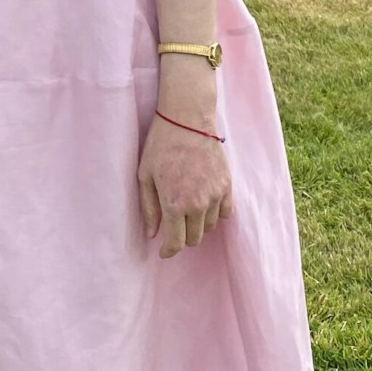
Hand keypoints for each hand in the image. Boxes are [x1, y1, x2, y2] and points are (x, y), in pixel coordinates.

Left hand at [137, 113, 233, 258]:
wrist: (187, 119)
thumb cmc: (161, 145)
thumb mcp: (144, 175)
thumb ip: (148, 208)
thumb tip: (152, 234)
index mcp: (174, 203)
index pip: (176, 242)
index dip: (168, 251)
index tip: (164, 252)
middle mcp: (197, 204)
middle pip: (194, 239)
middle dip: (182, 237)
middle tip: (174, 226)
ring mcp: (215, 195)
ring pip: (209, 227)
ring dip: (197, 225)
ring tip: (187, 210)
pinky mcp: (227, 185)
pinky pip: (225, 213)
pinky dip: (215, 214)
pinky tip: (205, 204)